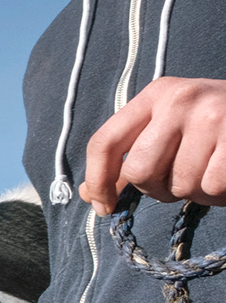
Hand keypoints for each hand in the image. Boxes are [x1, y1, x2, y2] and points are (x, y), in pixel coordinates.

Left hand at [81, 76, 225, 213]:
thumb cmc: (217, 125)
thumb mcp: (172, 127)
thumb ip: (132, 155)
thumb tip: (89, 195)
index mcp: (156, 95)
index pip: (104, 142)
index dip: (98, 181)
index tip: (104, 207)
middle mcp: (179, 100)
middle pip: (139, 171)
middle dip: (156, 189)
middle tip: (179, 182)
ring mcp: (212, 116)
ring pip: (179, 185)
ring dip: (195, 192)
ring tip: (212, 172)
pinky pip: (213, 187)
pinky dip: (220, 194)